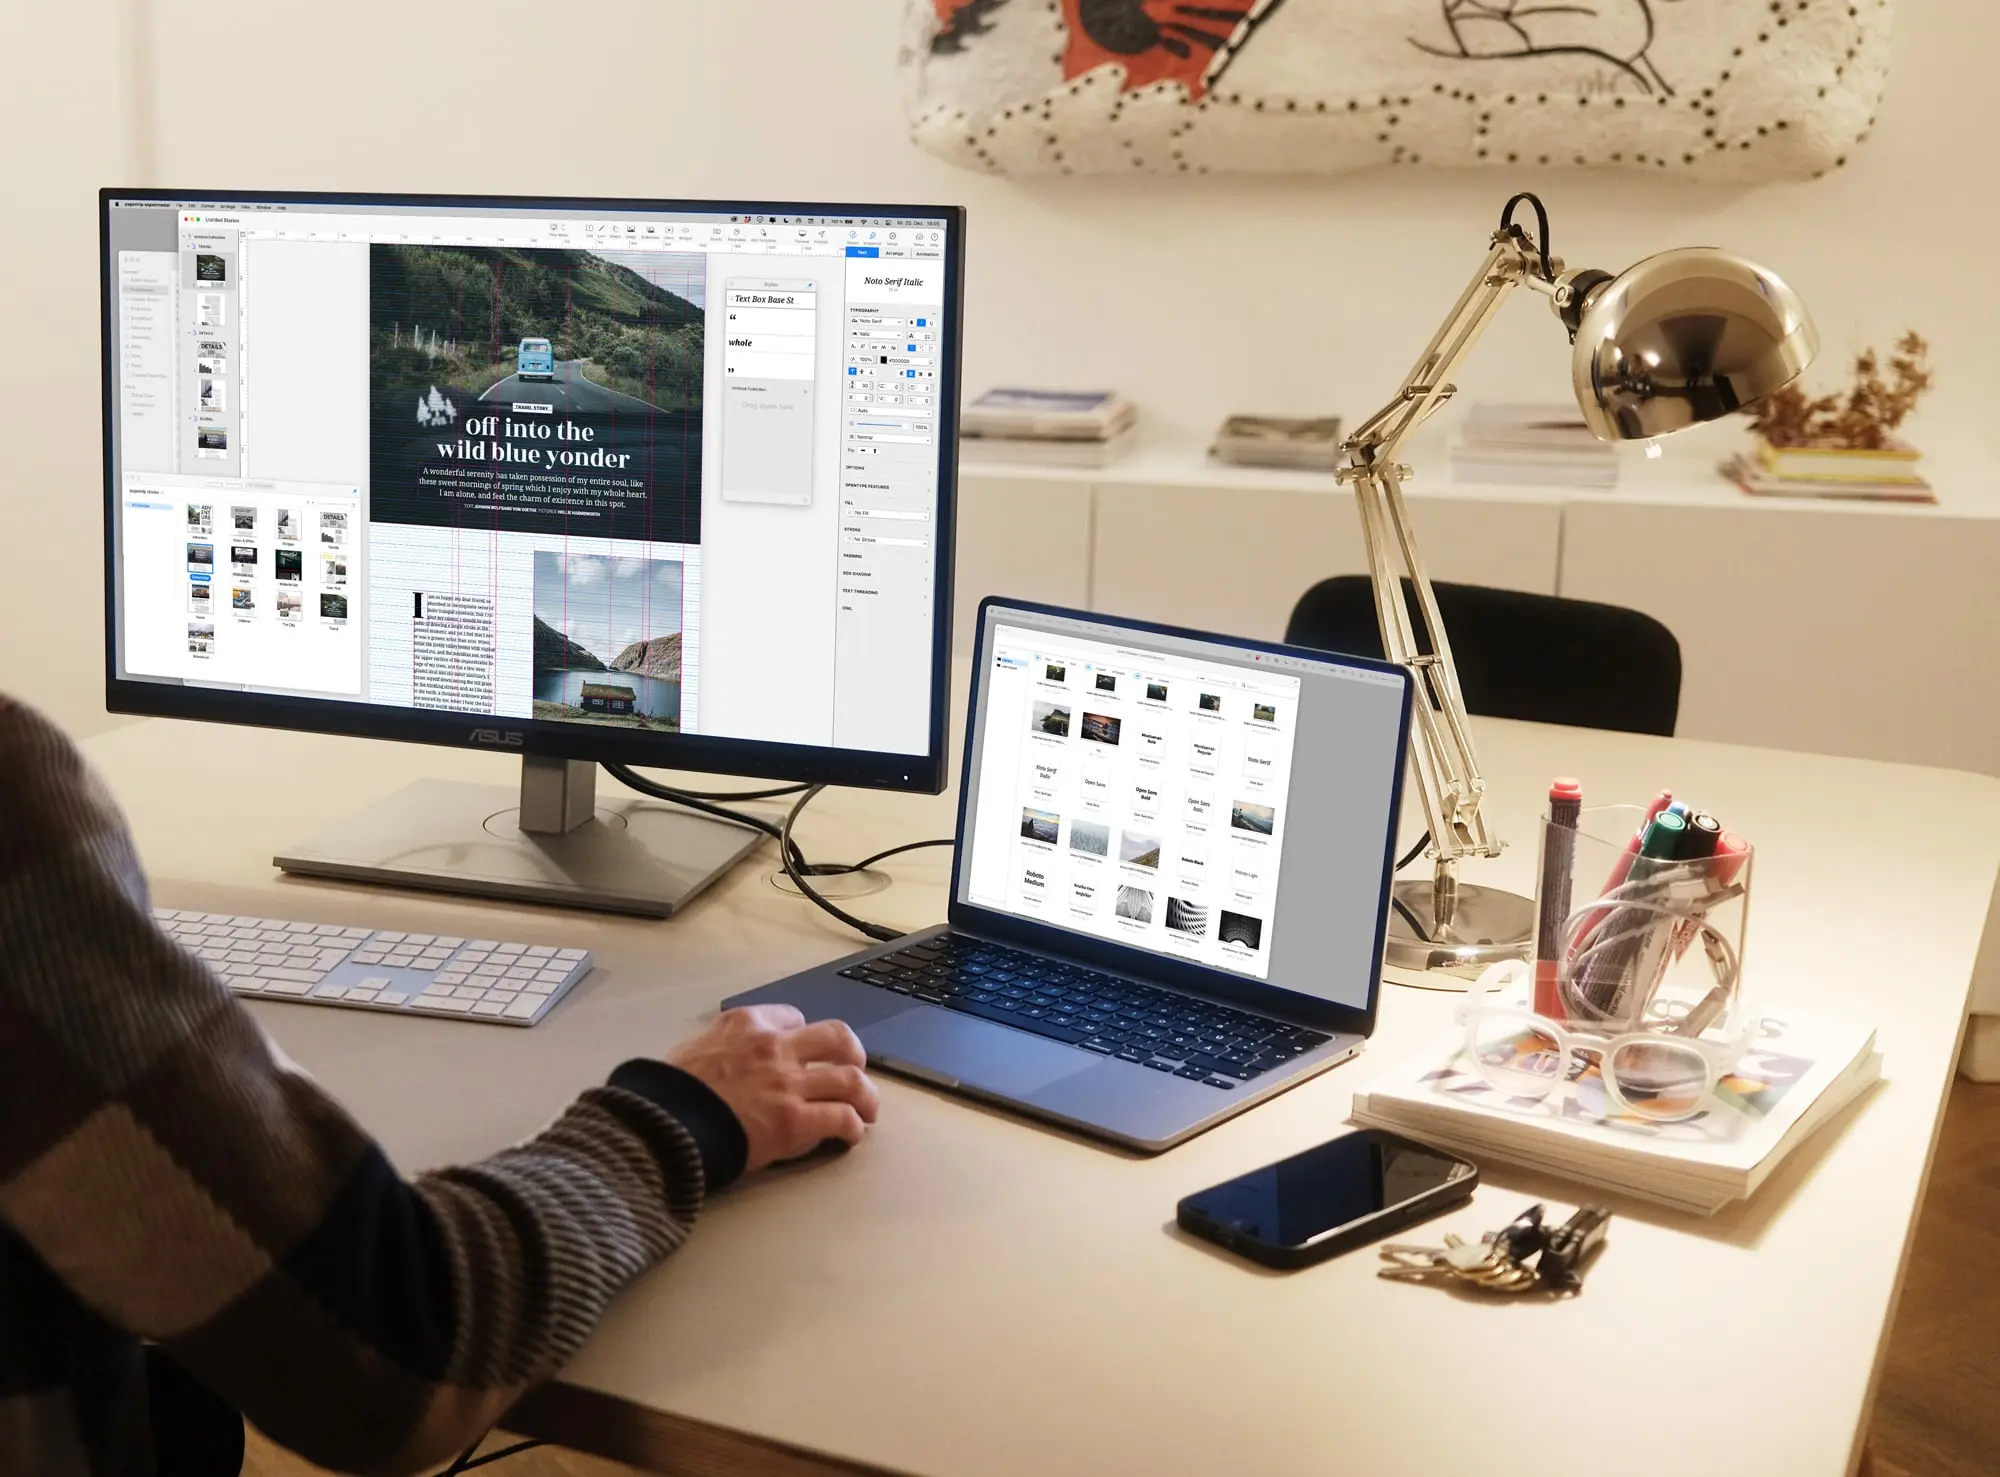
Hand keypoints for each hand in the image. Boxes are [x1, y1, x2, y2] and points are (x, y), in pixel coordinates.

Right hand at [667, 1005, 879, 1172]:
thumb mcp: (691, 1049)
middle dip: (853, 1054)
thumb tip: (723, 1056)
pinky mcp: (795, 1121)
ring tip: (866, 1109)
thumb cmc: (668, 1093)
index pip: (793, 1017)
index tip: (807, 1051)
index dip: (804, 1035)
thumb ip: (719, 1045)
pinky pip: (840, 1119)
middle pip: (837, 1038)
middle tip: (855, 1069)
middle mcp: (775, 1047)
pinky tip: (850, 1135)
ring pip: (850, 1080)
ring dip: (865, 1096)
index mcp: (747, 1025)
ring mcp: (789, 1084)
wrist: (664, 1124)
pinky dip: (852, 1128)